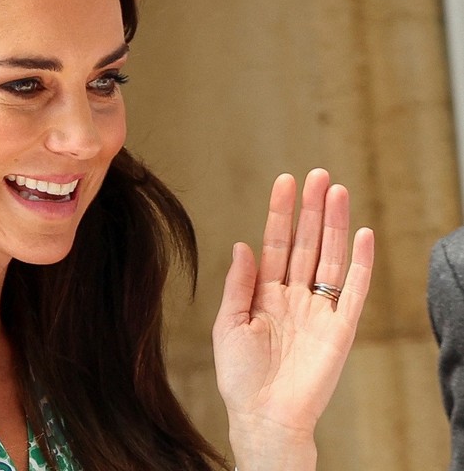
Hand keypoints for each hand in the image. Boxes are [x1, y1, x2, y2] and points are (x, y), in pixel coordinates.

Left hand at [212, 168, 373, 469]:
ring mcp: (320, 310)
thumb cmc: (240, 376)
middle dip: (312, 209)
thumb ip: (239, 284)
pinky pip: (354, 290)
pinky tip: (362, 234)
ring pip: (331, 258)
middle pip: (307, 243)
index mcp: (266, 293)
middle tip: (318, 174)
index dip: (281, 213)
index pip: (277, 243)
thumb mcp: (228, 324)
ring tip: (338, 191)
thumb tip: (243, 244)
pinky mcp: (341, 329)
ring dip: (335, 225)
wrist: (264, 417)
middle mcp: (295, 296)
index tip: (286, 181)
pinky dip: (360, 263)